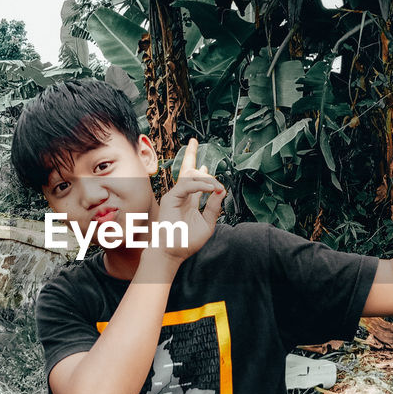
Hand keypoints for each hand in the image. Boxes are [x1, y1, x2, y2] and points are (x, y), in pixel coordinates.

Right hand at [153, 138, 225, 261]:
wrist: (173, 252)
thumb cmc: (187, 242)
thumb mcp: (207, 223)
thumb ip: (214, 207)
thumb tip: (222, 191)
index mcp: (190, 201)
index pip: (196, 182)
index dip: (206, 175)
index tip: (217, 181)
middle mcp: (182, 196)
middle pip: (186, 170)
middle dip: (190, 155)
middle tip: (194, 141)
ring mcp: (175, 195)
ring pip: (188, 175)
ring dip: (205, 177)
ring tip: (216, 184)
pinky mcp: (170, 198)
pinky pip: (186, 185)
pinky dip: (200, 185)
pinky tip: (211, 188)